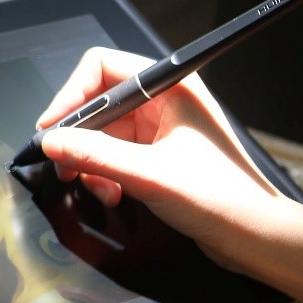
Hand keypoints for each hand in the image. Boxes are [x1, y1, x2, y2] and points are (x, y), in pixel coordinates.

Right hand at [36, 47, 300, 274]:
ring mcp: (160, 130)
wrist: (251, 235)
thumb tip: (51, 142)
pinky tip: (113, 195)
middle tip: (64, 166)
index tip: (52, 128)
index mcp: (171, 87)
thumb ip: (94, 156)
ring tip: (99, 190)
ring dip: (91, 163)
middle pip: (99, 103)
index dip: (72, 94)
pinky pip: (115, 156)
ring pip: (104, 134)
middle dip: (78, 137)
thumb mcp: (148, 175)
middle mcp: (164, 102)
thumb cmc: (218, 198)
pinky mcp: (158, 156)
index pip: (103, 67)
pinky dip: (106, 175)